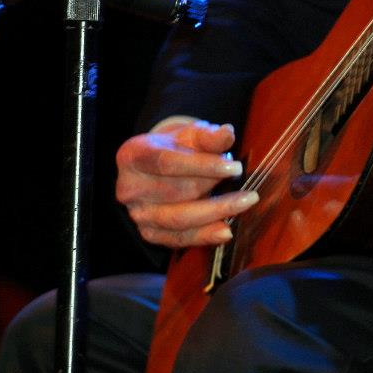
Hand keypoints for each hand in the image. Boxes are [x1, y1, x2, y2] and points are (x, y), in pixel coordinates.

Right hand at [114, 116, 256, 248]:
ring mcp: (137, 214)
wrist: (160, 168)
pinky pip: (179, 238)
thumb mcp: (191, 135)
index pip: (167, 163)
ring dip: (215, 212)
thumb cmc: (177, 148)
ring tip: (244, 204)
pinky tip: (226, 230)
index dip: (202, 166)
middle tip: (243, 182)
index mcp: (132, 156)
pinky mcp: (149, 234)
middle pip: (176, 192)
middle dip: (212, 187)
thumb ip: (209, 136)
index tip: (234, 168)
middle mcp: (129, 188)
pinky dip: (204, 236)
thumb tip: (228, 133)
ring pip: (178, 219)